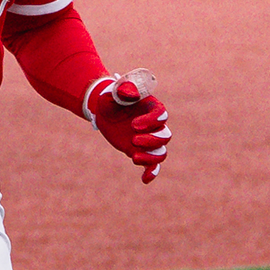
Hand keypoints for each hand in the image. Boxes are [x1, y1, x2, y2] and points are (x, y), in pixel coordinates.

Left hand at [86, 69, 170, 183]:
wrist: (104, 111)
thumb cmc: (111, 98)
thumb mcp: (113, 92)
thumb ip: (122, 90)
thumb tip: (132, 95)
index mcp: (152, 107)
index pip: (161, 115)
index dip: (151, 122)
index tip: (133, 125)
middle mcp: (154, 125)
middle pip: (165, 136)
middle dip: (151, 140)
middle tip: (133, 139)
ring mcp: (149, 139)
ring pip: (161, 152)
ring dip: (151, 157)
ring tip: (134, 157)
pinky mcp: (141, 151)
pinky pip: (152, 164)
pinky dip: (151, 172)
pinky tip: (145, 179)